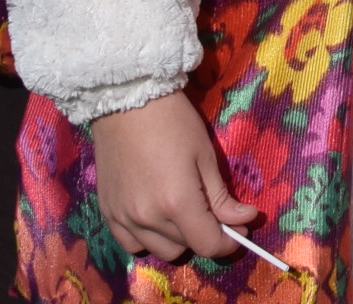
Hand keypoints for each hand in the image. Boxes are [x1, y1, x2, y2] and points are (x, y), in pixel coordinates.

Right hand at [90, 90, 257, 262]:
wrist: (126, 102)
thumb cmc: (173, 122)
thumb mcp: (205, 156)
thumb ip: (222, 196)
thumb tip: (245, 220)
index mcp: (177, 202)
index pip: (207, 244)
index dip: (229, 241)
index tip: (241, 228)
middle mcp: (148, 218)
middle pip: (185, 247)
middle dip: (205, 235)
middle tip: (215, 213)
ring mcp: (124, 218)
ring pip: (159, 250)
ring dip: (178, 239)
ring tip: (185, 214)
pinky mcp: (107, 213)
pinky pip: (131, 244)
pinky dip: (148, 239)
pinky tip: (157, 218)